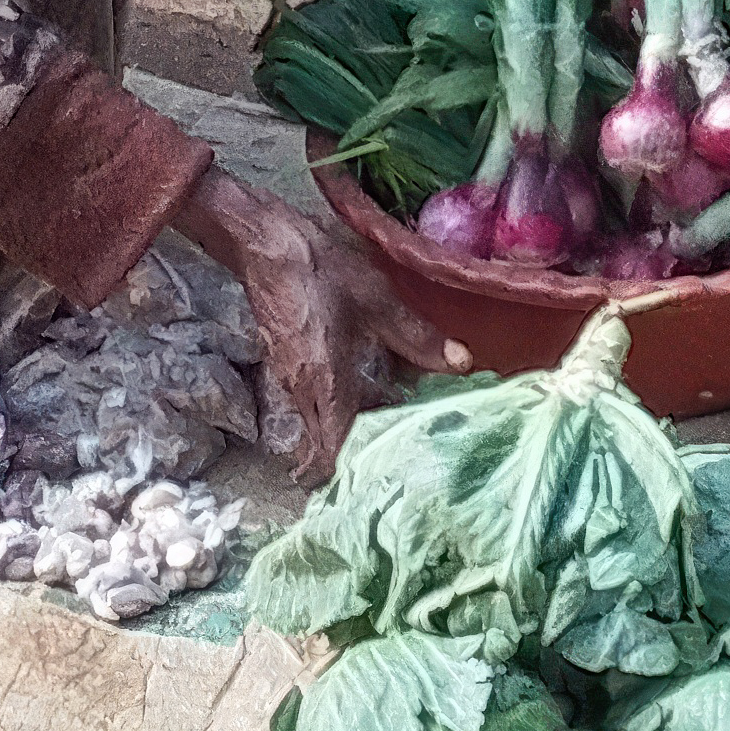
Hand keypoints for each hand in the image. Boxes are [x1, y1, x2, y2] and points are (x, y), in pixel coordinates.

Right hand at [171, 169, 457, 475]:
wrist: (266, 245)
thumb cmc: (321, 272)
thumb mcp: (378, 301)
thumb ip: (418, 337)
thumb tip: (463, 363)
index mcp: (325, 384)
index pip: (333, 452)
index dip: (353, 475)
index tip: (382, 485)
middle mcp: (302, 392)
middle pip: (323, 447)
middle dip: (353, 463)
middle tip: (396, 467)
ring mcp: (289, 380)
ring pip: (318, 426)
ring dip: (345, 436)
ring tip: (390, 434)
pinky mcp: (287, 364)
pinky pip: (314, 404)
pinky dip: (338, 411)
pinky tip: (370, 394)